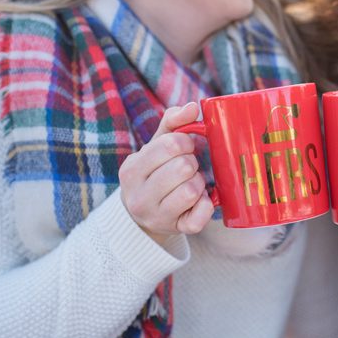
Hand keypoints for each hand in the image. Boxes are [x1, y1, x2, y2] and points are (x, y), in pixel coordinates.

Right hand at [119, 102, 212, 244]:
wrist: (143, 214)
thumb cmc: (154, 171)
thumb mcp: (156, 145)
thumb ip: (172, 122)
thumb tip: (191, 107)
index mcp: (132, 169)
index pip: (170, 145)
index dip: (185, 142)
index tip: (184, 147)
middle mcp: (139, 196)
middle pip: (183, 167)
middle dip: (192, 163)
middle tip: (187, 167)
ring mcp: (157, 216)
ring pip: (192, 190)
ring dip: (198, 183)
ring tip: (190, 183)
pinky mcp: (177, 230)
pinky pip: (201, 216)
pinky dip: (206, 205)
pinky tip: (199, 201)